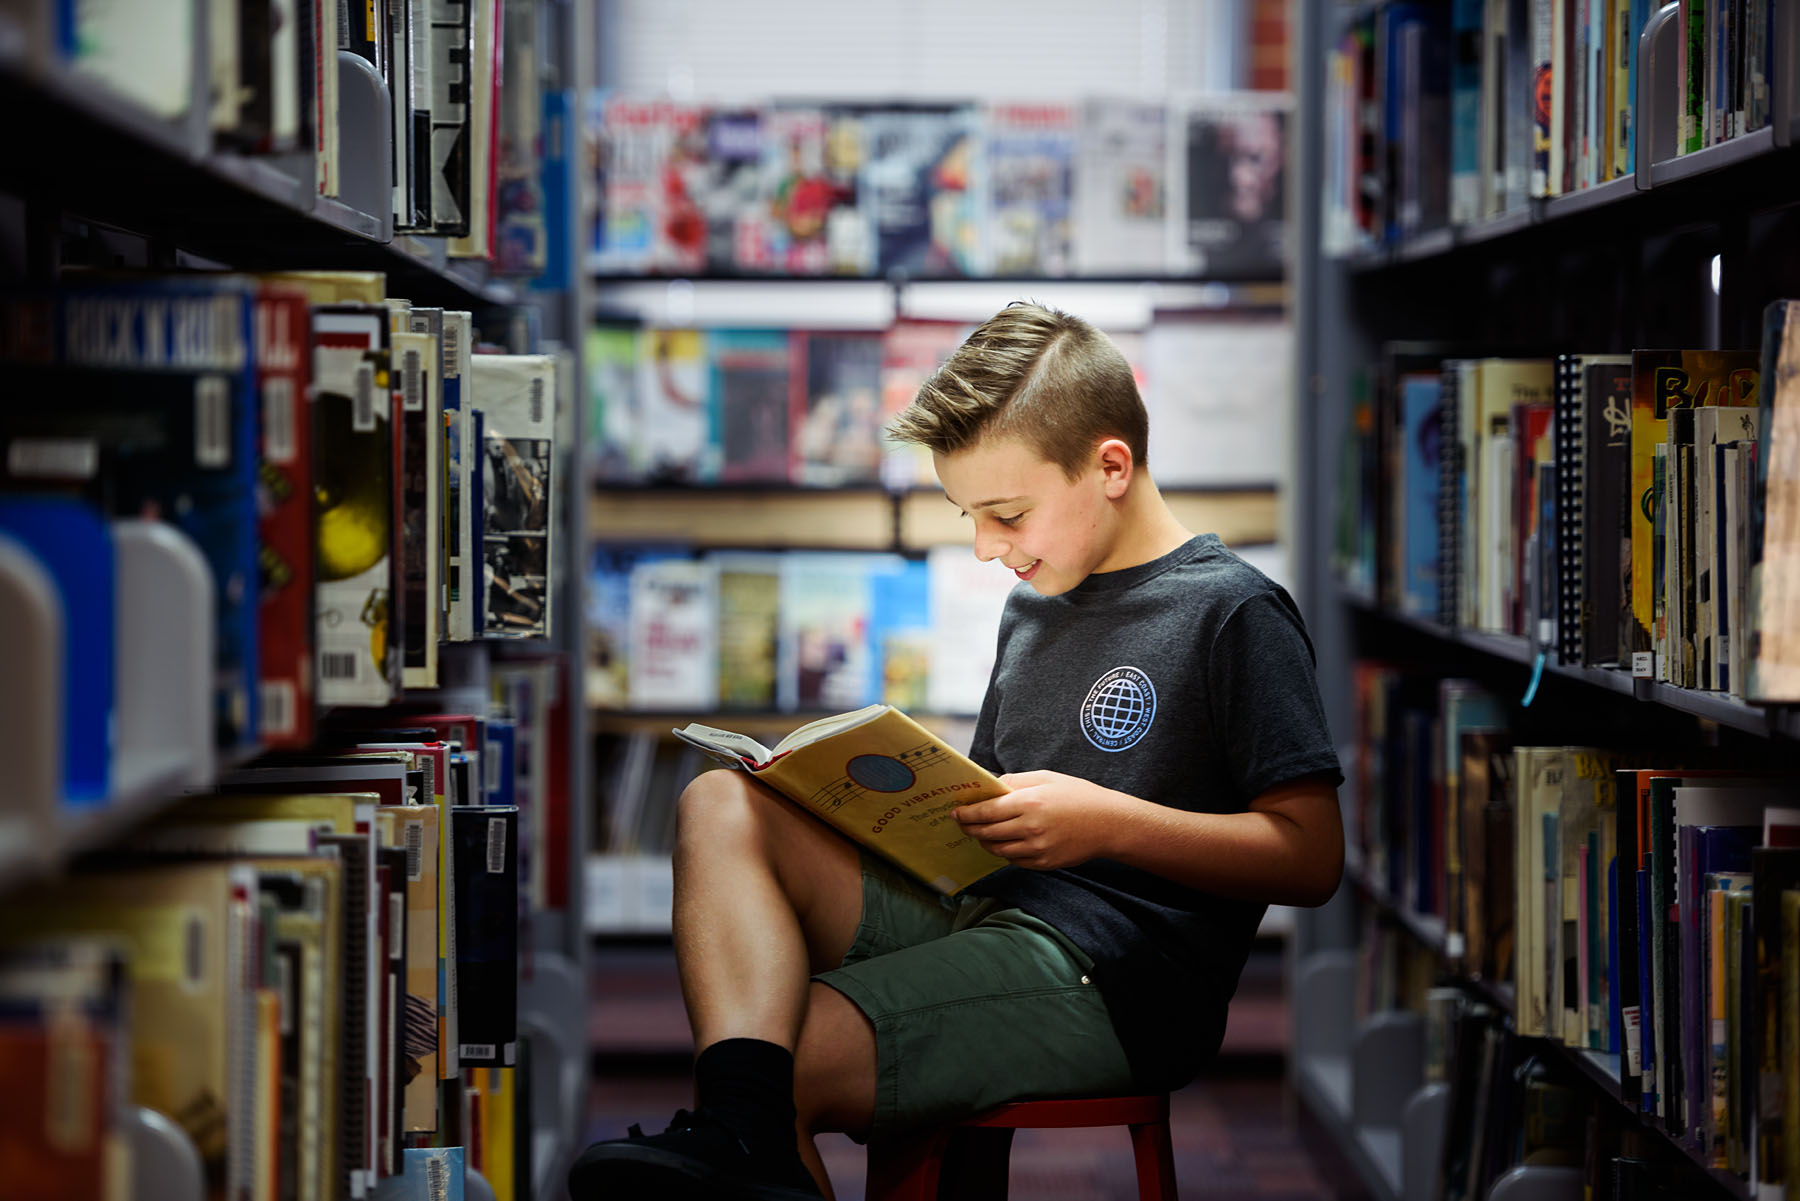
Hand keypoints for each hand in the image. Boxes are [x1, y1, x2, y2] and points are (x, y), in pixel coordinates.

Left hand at [952, 770, 1135, 870]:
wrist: (1108, 823)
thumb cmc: (1077, 795)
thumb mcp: (1045, 778)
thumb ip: (1015, 782)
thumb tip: (989, 786)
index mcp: (1030, 803)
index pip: (986, 812)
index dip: (966, 813)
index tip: (956, 812)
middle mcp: (1031, 828)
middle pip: (987, 832)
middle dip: (970, 828)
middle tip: (962, 823)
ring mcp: (1037, 849)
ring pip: (997, 849)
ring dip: (984, 841)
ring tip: (980, 833)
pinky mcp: (1043, 863)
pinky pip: (1014, 860)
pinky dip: (1004, 851)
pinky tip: (1003, 842)